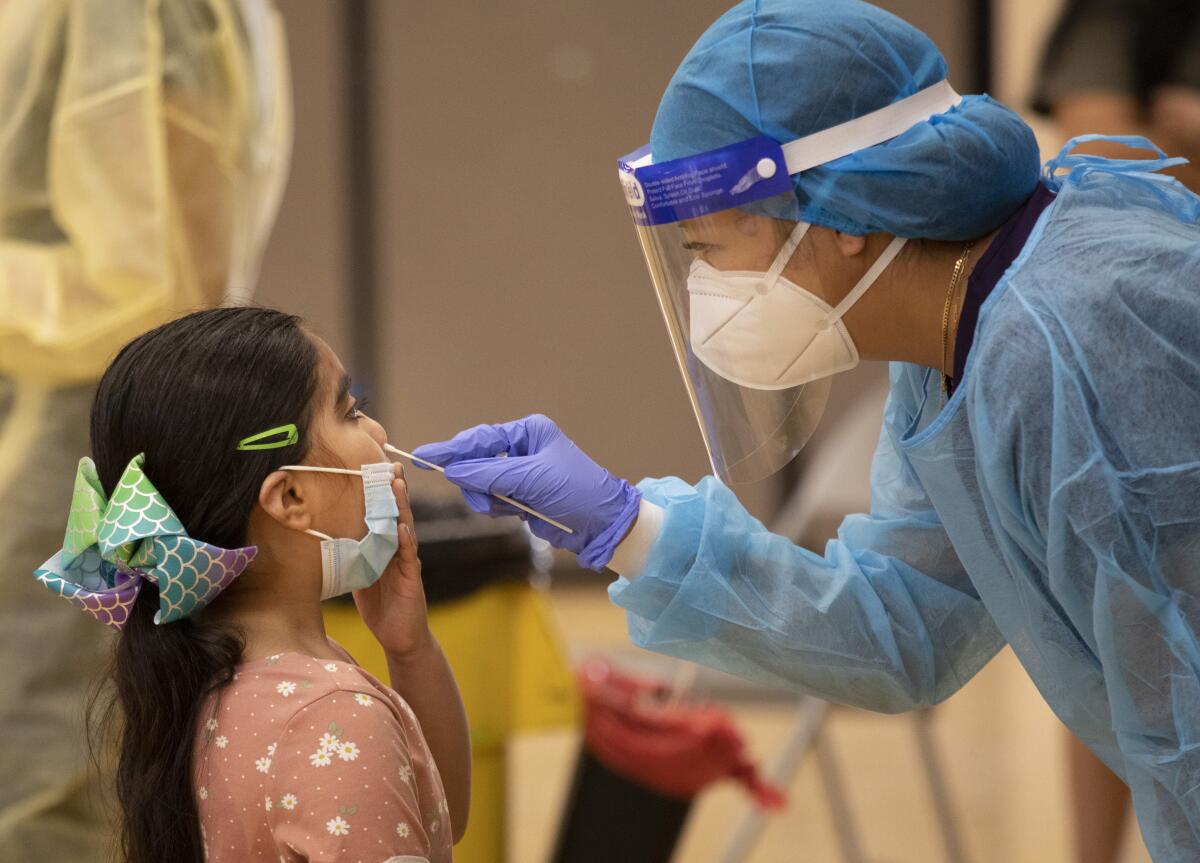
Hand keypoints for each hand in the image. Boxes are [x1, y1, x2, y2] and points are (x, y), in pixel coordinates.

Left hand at [352, 464, 429, 655]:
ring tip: (397, 485)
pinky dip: (406, 541)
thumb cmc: (380, 607)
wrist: (401, 637)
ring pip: (405, 528)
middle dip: (394, 490)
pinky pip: (409, 557)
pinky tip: (403, 528)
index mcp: (385, 548)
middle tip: (389, 464)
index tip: (372, 468)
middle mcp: (398, 550)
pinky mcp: (412, 578)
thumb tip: (322, 542)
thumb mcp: (360, 577)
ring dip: (402, 507)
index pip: (383, 515)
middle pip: (397, 514)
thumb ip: (351, 558)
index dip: (379, 493)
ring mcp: (408, 562)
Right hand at [412, 414, 640, 569]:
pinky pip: (492, 500)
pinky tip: (514, 511)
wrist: (602, 525)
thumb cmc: (575, 491)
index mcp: (528, 433)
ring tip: (508, 506)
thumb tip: (453, 470)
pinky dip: (495, 507)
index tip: (422, 456)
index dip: (451, 449)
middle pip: (476, 460)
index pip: (481, 438)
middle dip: (475, 479)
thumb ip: (489, 473)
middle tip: (482, 495)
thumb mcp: (531, 478)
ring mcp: (520, 474)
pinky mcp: (520, 497)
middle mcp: (522, 449)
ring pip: (481, 484)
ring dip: (487, 497)